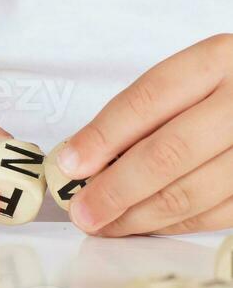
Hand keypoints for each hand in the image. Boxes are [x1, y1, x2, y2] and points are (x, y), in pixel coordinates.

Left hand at [56, 35, 232, 236]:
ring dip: (136, 217)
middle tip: (82, 210)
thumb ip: (142, 114)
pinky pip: (210, 216)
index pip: (150, 99)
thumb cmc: (222, 92)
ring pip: (188, 193)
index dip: (104, 136)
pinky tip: (140, 224)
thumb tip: (82, 160)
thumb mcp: (190, 80)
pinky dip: (169, 225)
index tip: (70, 163)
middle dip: (114, 189)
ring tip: (103, 224)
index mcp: (218, 61)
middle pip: (167, 153)